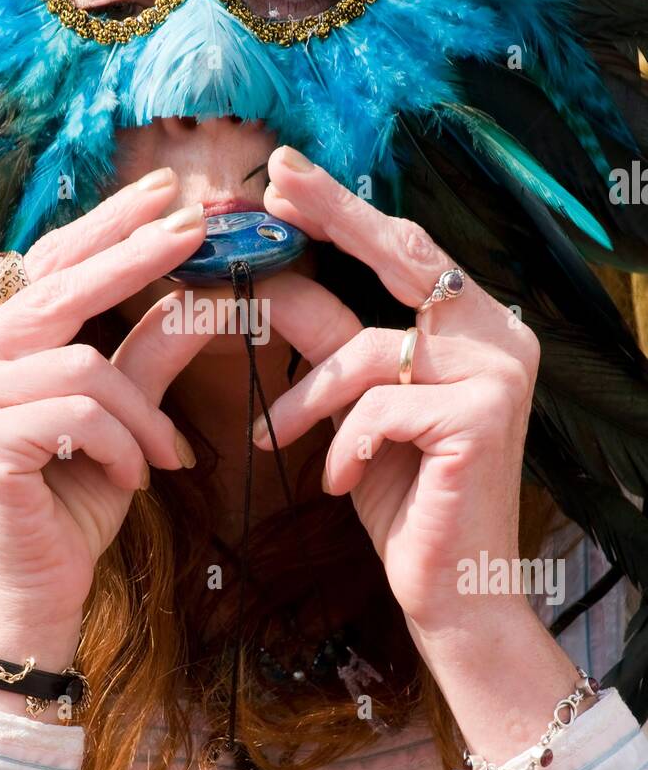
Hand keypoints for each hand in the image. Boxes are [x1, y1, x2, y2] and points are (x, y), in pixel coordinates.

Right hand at [0, 171, 205, 686]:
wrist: (34, 598)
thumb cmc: (70, 508)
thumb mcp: (119, 420)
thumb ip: (145, 355)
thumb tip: (197, 292)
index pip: (47, 268)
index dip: (106, 229)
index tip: (164, 195)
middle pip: (59, 288)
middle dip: (136, 255)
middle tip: (196, 225)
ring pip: (84, 364)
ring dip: (143, 416)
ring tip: (164, 456)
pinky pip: (81, 412)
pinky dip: (124, 445)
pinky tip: (132, 480)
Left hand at [253, 148, 589, 761]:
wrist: (450, 592)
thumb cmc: (405, 499)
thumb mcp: (357, 409)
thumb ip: (329, 343)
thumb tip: (274, 282)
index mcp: (475, 328)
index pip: (403, 251)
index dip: (342, 211)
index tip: (282, 177)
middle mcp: (499, 336)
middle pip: (401, 257)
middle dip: (331, 215)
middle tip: (270, 183)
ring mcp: (499, 374)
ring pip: (366, 352)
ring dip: (304, 400)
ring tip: (274, 441)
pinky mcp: (481, 417)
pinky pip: (376, 408)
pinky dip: (343, 447)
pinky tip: (342, 483)